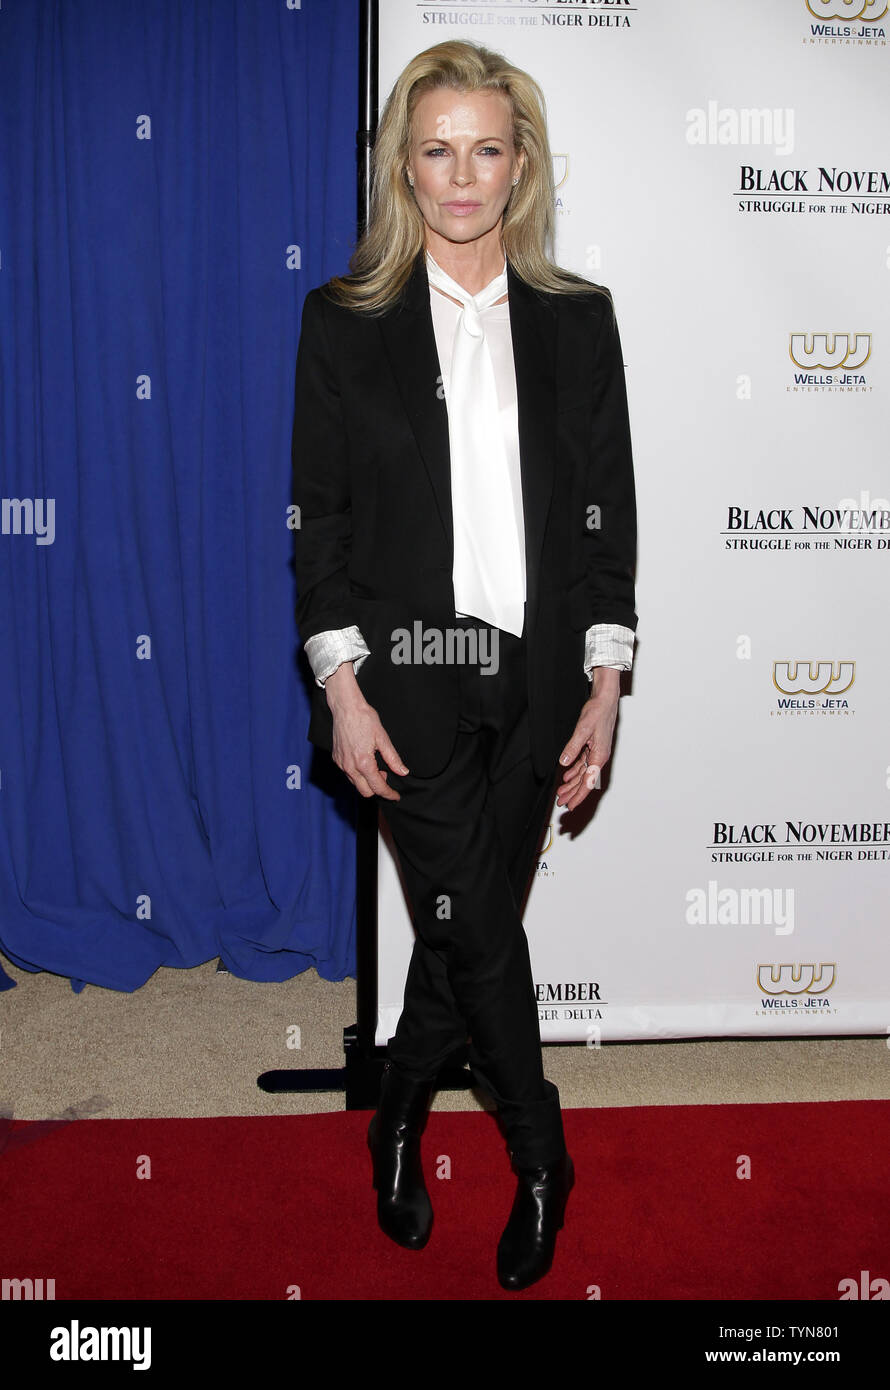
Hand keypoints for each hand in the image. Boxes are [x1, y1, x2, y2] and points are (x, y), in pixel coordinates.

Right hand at [325, 662, 408, 799]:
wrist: (346, 708)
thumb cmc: (364, 719)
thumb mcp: (383, 738)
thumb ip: (393, 758)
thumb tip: (403, 772)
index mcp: (363, 763)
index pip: (378, 787)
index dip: (389, 794)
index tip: (395, 796)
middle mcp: (350, 767)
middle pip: (365, 792)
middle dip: (378, 789)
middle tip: (386, 776)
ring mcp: (341, 763)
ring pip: (355, 784)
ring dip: (367, 782)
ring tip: (376, 767)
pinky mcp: (336, 759)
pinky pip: (348, 774)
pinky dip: (358, 774)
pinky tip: (364, 762)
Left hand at [555, 668, 619, 811]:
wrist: (605, 700)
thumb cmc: (598, 712)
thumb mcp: (582, 729)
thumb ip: (573, 747)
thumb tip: (563, 762)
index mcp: (599, 756)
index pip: (588, 782)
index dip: (578, 795)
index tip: (570, 805)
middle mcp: (599, 757)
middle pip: (585, 781)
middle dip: (573, 793)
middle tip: (561, 802)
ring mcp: (596, 753)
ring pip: (583, 774)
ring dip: (572, 783)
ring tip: (562, 792)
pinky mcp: (593, 747)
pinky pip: (583, 764)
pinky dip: (574, 771)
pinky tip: (567, 775)